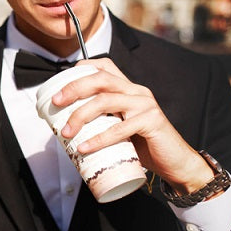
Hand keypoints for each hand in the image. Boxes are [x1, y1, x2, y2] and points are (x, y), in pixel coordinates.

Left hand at [53, 58, 213, 193]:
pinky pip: (120, 128)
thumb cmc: (142, 146)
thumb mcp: (118, 127)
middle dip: (74, 88)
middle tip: (56, 103)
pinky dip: (99, 138)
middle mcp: (136, 91)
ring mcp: (145, 105)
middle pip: (100, 79)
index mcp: (128, 89)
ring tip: (66, 132)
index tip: (61, 84)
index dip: (82, 69)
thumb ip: (100, 121)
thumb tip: (64, 127)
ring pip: (106, 100)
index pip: (105, 67)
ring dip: (80, 115)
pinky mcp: (152, 121)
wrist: (174, 163)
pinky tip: (84, 147)